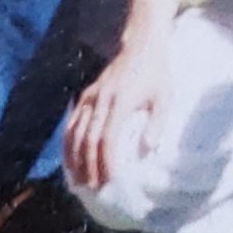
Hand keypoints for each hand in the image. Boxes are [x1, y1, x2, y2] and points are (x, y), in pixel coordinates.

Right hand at [63, 41, 172, 189]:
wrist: (141, 46)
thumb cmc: (156, 74)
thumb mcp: (164, 97)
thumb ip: (157, 123)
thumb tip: (147, 149)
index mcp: (120, 101)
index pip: (107, 138)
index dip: (105, 160)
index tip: (109, 179)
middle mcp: (101, 99)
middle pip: (88, 138)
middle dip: (88, 164)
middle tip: (92, 186)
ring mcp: (91, 96)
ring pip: (74, 131)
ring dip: (74, 157)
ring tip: (78, 179)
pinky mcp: (86, 94)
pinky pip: (72, 121)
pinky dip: (68, 141)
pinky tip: (69, 157)